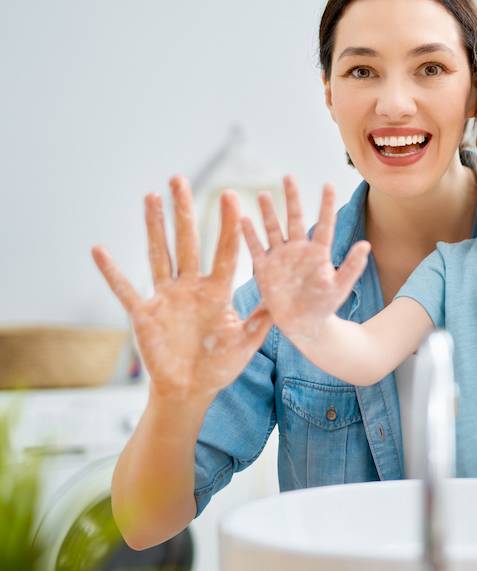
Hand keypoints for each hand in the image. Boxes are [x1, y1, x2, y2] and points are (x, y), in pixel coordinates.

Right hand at [92, 177, 273, 404]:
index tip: (231, 195)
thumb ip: (262, 319)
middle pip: (187, 241)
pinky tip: (99, 250)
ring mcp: (166, 297)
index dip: (228, 224)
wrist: (191, 391)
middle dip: (184, 210)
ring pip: (158, 254)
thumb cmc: (220, 366)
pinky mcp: (143, 314)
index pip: (225, 250)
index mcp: (218, 291)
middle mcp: (191, 287)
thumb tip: (284, 298)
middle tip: (180, 179)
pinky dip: (112, 272)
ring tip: (150, 196)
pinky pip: (124, 289)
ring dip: (153, 226)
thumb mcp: (247, 342)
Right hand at [242, 176, 369, 352]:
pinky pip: (256, 249)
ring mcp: (281, 257)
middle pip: (295, 219)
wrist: (305, 324)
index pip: (324, 224)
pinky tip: (243, 219)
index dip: (326, 204)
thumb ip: (352, 266)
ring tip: (263, 194)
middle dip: (292, 198)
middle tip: (289, 176)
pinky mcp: (265, 269)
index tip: (329, 184)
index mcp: (319, 252)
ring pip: (274, 229)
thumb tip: (365, 245)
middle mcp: (299, 250)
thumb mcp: (341, 286)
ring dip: (268, 213)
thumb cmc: (325, 305)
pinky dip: (250, 236)